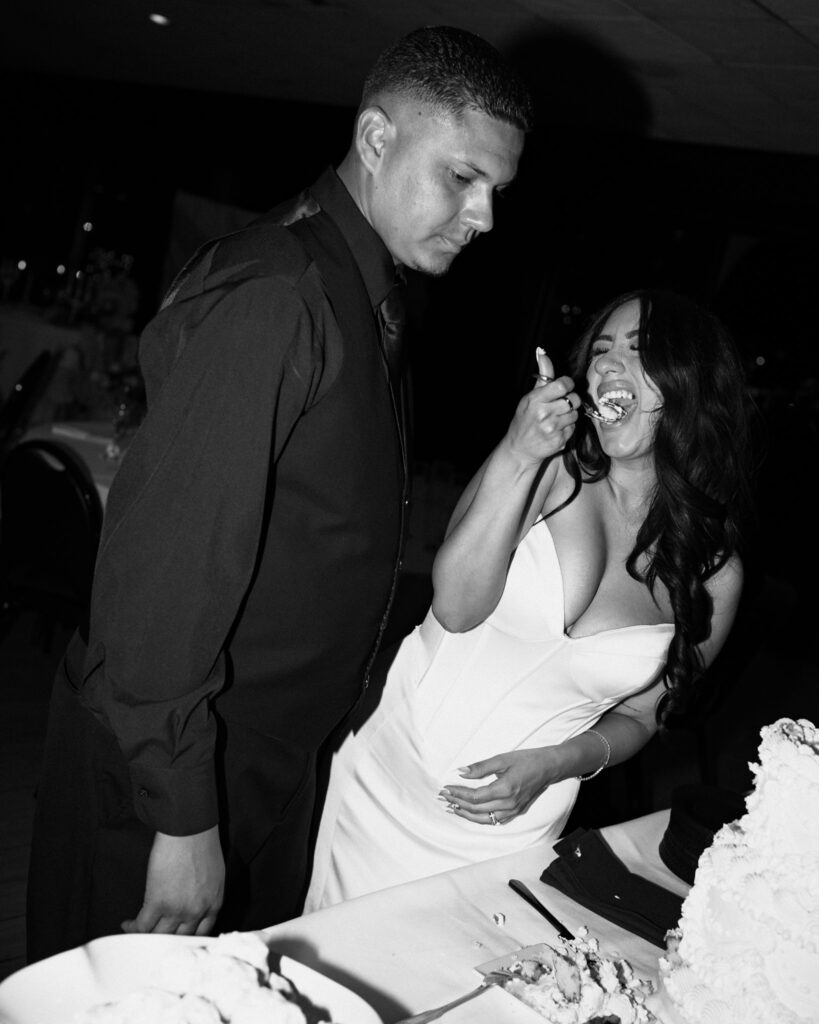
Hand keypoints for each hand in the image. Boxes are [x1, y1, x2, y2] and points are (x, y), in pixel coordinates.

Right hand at [121, 826, 223, 935]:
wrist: (190, 829)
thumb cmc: (203, 842)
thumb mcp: (214, 874)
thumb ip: (206, 894)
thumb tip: (193, 902)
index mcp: (214, 903)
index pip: (201, 933)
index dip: (185, 937)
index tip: (174, 936)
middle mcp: (197, 911)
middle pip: (178, 938)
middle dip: (164, 939)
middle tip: (152, 936)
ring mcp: (177, 909)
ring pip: (159, 936)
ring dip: (146, 936)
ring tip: (137, 931)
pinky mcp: (158, 902)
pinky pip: (142, 926)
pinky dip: (133, 928)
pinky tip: (128, 924)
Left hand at [439, 747, 564, 825]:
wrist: (548, 767)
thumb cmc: (527, 760)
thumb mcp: (502, 759)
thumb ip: (481, 767)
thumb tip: (461, 772)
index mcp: (505, 789)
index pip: (474, 797)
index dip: (457, 794)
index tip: (445, 788)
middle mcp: (509, 804)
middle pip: (476, 809)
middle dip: (457, 803)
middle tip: (443, 797)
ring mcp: (513, 811)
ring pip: (484, 819)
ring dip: (466, 814)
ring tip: (452, 808)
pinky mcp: (515, 812)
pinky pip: (494, 821)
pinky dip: (479, 818)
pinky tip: (470, 813)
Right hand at [502, 349, 577, 466]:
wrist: (519, 449)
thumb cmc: (525, 420)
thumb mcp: (530, 396)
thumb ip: (543, 376)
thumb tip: (542, 352)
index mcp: (536, 400)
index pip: (563, 385)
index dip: (567, 385)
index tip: (563, 388)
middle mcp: (544, 414)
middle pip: (574, 400)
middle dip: (570, 401)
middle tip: (559, 405)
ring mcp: (552, 429)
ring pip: (575, 414)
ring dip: (569, 415)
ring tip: (556, 418)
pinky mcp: (560, 441)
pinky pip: (573, 428)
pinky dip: (567, 428)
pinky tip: (556, 430)